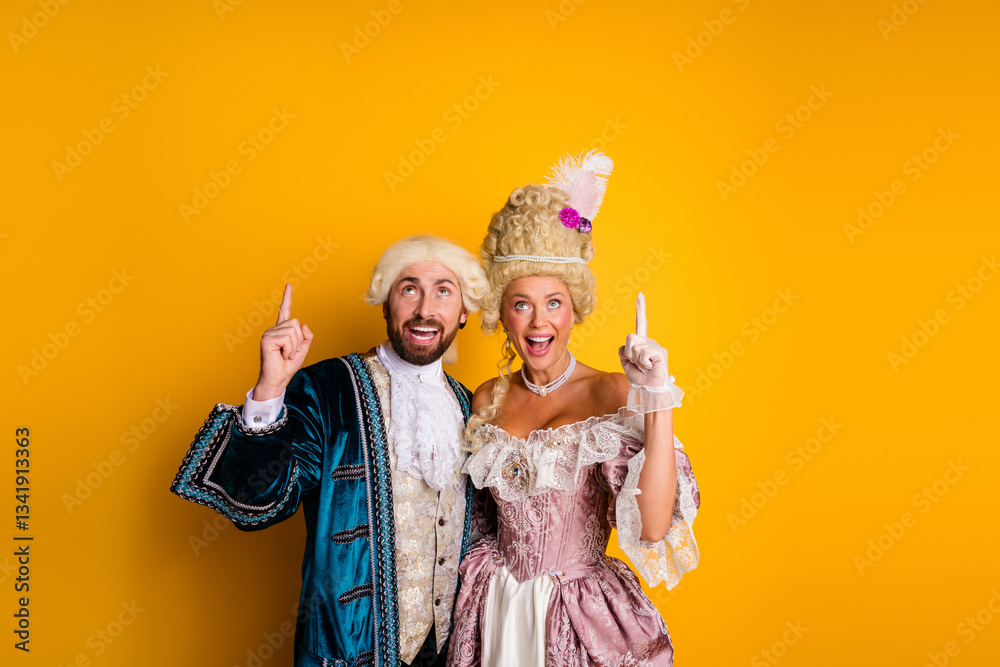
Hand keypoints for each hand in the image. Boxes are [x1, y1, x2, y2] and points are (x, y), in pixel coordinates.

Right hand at [253, 284, 312, 399]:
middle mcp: (274, 329)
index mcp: (282, 330)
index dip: (287, 298)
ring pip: (293, 331)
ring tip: (285, 355)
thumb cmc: (287, 366)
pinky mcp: (266, 339)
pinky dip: (289, 350)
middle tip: (289, 353)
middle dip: (299, 341)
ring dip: (294, 347)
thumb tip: (302, 325)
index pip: (285, 311)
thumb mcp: (303, 350)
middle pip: (296, 324)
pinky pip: (287, 339)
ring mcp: (268, 334)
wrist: (277, 380)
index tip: (288, 285)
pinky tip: (281, 355)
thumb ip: (306, 336)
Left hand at [618, 292, 668, 388]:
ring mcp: (656, 346)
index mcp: (642, 342)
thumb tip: (627, 345)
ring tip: (645, 367)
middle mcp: (650, 341)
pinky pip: (643, 353)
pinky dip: (643, 363)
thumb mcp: (626, 363)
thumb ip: (623, 351)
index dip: (641, 308)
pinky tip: (650, 367)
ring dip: (635, 360)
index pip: (641, 323)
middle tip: (638, 364)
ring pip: (634, 346)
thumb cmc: (640, 377)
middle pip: (629, 338)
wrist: (649, 389)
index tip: (640, 294)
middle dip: (629, 354)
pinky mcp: (660, 352)